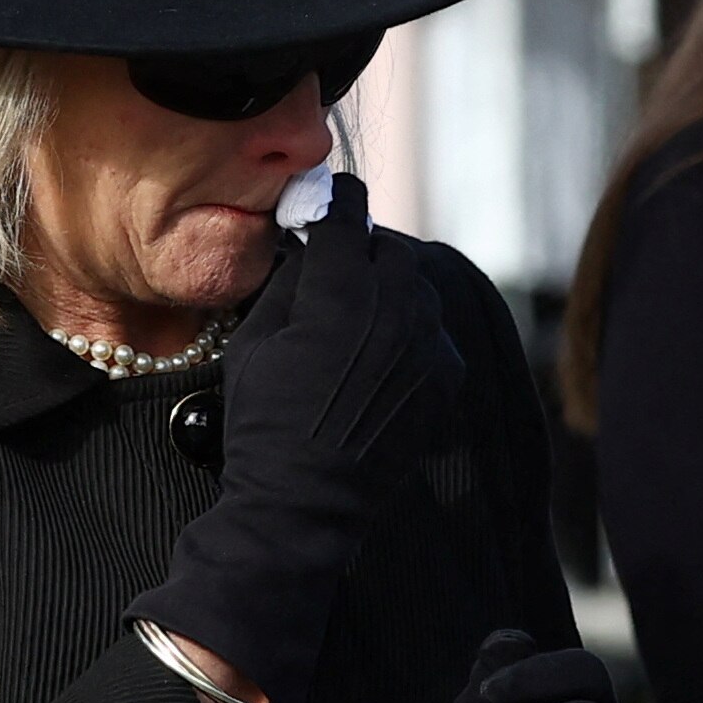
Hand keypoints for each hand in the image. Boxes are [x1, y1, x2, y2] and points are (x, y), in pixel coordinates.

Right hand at [129, 176, 459, 702]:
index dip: (332, 202)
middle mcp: (396, 307)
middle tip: (338, 268)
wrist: (306, 501)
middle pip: (391, 248)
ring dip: (390, 291)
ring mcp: (429, 343)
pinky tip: (377, 359)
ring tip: (357, 319)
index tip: (325, 202)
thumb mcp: (255, 340)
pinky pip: (432, 330)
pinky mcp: (447, 376)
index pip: (348, 213)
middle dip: (364, 250)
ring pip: (417, 288)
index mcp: (341, 289)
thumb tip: (311, 247)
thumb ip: (289, 281)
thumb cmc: (265, 421)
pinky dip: (408, 332)